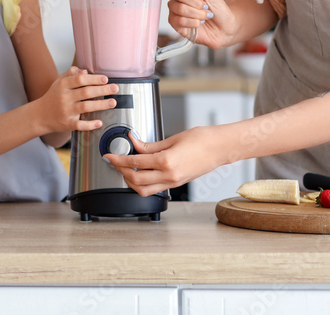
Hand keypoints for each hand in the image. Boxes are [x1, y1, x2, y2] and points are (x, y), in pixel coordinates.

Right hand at [36, 67, 116, 133]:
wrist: (40, 115)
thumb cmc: (53, 96)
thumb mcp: (58, 82)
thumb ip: (71, 74)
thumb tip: (85, 71)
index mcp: (62, 85)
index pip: (80, 80)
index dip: (93, 79)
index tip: (105, 79)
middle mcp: (64, 97)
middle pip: (85, 92)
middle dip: (102, 90)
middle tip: (115, 88)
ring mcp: (66, 111)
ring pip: (85, 107)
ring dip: (101, 105)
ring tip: (113, 102)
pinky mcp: (67, 124)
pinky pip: (80, 124)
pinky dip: (90, 124)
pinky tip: (99, 122)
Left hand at [105, 126, 225, 196]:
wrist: (220, 148)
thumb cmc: (202, 139)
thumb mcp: (173, 138)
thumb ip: (151, 145)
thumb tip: (135, 144)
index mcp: (166, 161)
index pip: (135, 163)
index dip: (118, 159)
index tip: (109, 155)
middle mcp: (169, 175)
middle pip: (135, 180)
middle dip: (121, 170)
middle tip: (115, 160)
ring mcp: (173, 182)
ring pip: (143, 190)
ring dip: (131, 181)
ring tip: (126, 169)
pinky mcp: (177, 183)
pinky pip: (154, 189)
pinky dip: (142, 184)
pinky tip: (140, 174)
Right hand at [167, 0, 237, 48]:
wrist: (225, 28)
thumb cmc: (218, 9)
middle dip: (196, 2)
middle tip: (205, 7)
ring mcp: (175, 10)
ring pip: (179, 8)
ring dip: (196, 14)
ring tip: (204, 16)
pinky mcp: (175, 24)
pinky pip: (179, 21)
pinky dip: (193, 23)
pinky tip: (199, 24)